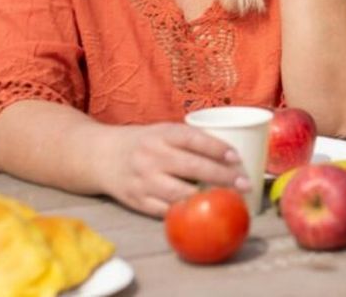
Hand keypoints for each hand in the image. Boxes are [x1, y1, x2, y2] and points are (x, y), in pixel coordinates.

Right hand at [96, 122, 248, 217]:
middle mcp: (152, 156)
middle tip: (245, 184)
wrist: (100, 156)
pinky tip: (202, 213)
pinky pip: (165, 210)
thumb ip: (189, 140)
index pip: (193, 139)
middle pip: (192, 167)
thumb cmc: (143, 143)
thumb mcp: (162, 131)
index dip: (217, 148)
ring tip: (228, 200)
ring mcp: (144, 180)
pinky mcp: (137, 201)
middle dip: (222, 176)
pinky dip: (185, 212)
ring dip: (207, 198)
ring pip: (180, 193)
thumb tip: (231, 154)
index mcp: (161, 134)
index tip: (237, 157)